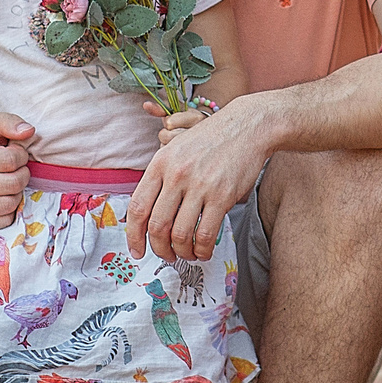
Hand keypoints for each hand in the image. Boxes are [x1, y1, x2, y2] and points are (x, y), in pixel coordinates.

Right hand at [0, 113, 35, 234]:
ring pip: (9, 204)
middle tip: (16, 170)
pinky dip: (9, 211)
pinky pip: (4, 222)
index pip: (10, 160)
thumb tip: (29, 132)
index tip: (15, 154)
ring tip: (9, 184)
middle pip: (12, 184)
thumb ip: (8, 122)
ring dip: (17, 193)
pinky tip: (0, 199)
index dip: (21, 156)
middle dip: (22, 175)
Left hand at [129, 100, 266, 263]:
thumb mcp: (177, 148)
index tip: (137, 250)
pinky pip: (206, 234)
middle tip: (166, 255)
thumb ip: (161, 177)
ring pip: (180, 234)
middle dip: (159, 249)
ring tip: (186, 254)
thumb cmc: (212, 139)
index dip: (134, 235)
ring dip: (181, 252)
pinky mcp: (222, 196)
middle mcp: (177, 175)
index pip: (138, 207)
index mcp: (160, 163)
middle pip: (157, 226)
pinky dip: (202, 249)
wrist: (247, 127)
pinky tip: (203, 251)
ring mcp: (200, 186)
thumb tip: (148, 213)